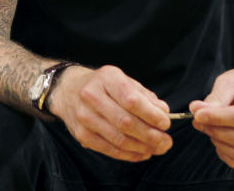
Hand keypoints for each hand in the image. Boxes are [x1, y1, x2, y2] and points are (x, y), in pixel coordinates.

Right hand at [50, 64, 172, 161]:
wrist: (67, 89)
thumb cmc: (101, 85)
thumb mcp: (122, 80)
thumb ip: (144, 96)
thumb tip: (163, 112)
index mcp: (106, 79)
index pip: (131, 100)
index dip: (151, 115)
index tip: (165, 123)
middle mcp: (91, 96)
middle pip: (126, 122)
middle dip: (151, 135)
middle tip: (166, 141)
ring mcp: (84, 116)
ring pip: (119, 139)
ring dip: (143, 148)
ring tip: (157, 148)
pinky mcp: (81, 134)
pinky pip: (109, 149)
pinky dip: (129, 155)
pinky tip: (142, 153)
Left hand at [190, 65, 233, 167]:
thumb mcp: (230, 80)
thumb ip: (216, 96)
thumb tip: (198, 111)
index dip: (217, 118)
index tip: (197, 114)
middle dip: (214, 130)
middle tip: (197, 120)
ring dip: (217, 141)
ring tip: (207, 126)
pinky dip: (223, 152)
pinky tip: (217, 137)